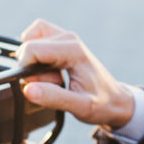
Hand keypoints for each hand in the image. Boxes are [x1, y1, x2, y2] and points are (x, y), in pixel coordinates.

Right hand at [17, 19, 134, 128]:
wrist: (115, 100)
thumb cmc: (101, 103)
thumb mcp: (79, 106)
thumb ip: (53, 98)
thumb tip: (28, 89)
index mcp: (73, 50)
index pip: (31, 49)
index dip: (27, 70)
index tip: (42, 85)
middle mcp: (69, 38)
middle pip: (29, 46)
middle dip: (32, 68)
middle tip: (54, 83)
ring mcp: (65, 37)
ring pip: (30, 39)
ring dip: (33, 60)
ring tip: (53, 77)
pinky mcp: (62, 41)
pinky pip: (37, 40)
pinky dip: (35, 55)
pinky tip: (49, 71)